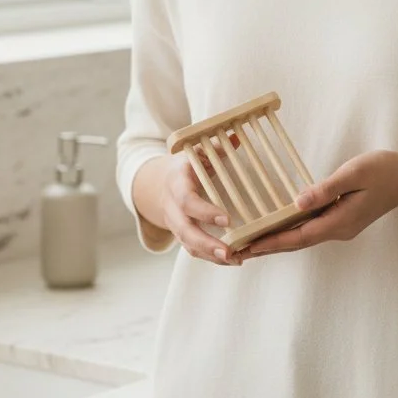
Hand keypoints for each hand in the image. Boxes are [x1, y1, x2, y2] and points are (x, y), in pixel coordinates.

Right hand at [162, 134, 244, 265]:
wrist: (159, 184)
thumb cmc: (186, 167)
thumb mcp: (196, 153)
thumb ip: (216, 147)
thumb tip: (238, 138)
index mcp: (177, 184)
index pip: (187, 201)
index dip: (204, 211)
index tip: (226, 219)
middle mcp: (173, 208)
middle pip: (185, 230)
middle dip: (206, 243)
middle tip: (228, 252)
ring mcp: (176, 224)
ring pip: (188, 244)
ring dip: (210, 255)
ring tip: (235, 260)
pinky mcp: (182, 236)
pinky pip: (194, 250)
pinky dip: (211, 257)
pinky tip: (232, 260)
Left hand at [240, 150, 397, 257]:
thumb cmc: (384, 171)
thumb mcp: (355, 174)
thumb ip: (326, 189)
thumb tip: (297, 203)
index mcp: (340, 221)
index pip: (298, 236)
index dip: (271, 242)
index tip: (247, 247)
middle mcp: (338, 229)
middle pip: (296, 242)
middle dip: (267, 247)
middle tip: (238, 252)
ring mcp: (341, 227)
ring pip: (302, 238)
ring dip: (276, 242)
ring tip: (250, 244)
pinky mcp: (342, 220)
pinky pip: (310, 230)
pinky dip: (290, 232)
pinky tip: (277, 229)